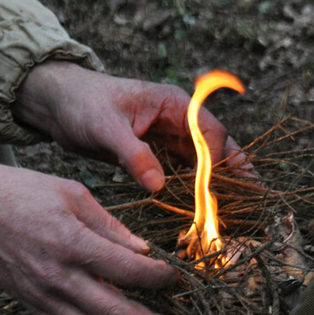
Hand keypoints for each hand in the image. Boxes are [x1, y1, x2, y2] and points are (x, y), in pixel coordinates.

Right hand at [0, 144, 183, 314]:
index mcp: (73, 244)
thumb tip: (144, 252)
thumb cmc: (23, 192)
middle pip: (117, 314)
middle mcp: (59, 277)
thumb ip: (111, 227)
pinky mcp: (30, 305)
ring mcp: (42, 296)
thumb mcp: (75, 195)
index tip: (177, 280)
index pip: (130, 272)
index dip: (160, 280)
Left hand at [13, 61, 246, 190]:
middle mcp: (177, 119)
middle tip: (257, 200)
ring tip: (239, 210)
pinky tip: (205, 209)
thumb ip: (133, 156)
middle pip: (216, 147)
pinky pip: (184, 172)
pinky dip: (196, 189)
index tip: (222, 188)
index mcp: (173, 104)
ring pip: (203, 163)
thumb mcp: (106, 129)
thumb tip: (158, 186)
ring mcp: (168, 137)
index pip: (209, 132)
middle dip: (235, 172)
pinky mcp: (156, 153)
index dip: (219, 160)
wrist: (56, 104)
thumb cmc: (82, 105)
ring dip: (218, 184)